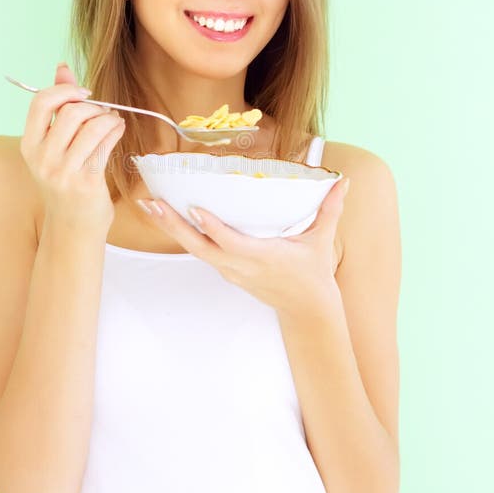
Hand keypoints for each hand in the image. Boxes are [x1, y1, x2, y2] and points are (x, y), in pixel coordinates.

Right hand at [19, 62, 125, 227]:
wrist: (73, 226)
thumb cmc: (67, 180)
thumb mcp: (55, 146)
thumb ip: (58, 107)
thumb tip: (62, 68)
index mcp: (29, 145)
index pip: (41, 102)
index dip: (65, 90)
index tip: (84, 94)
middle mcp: (42, 158)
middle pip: (71, 112)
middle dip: (93, 107)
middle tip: (104, 112)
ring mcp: (63, 171)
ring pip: (91, 125)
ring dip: (109, 117)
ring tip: (114, 120)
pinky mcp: (86, 181)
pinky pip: (105, 142)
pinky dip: (116, 129)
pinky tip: (118, 129)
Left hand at [137, 177, 349, 323]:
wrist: (306, 310)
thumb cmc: (313, 273)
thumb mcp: (322, 241)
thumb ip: (330, 210)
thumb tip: (345, 182)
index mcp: (262, 258)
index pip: (231, 242)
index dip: (212, 227)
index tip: (194, 208)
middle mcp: (240, 266)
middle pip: (200, 246)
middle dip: (172, 225)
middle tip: (150, 203)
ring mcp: (230, 271)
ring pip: (194, 249)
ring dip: (169, 228)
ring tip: (148, 205)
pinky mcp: (225, 270)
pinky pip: (199, 251)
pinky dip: (181, 234)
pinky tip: (165, 216)